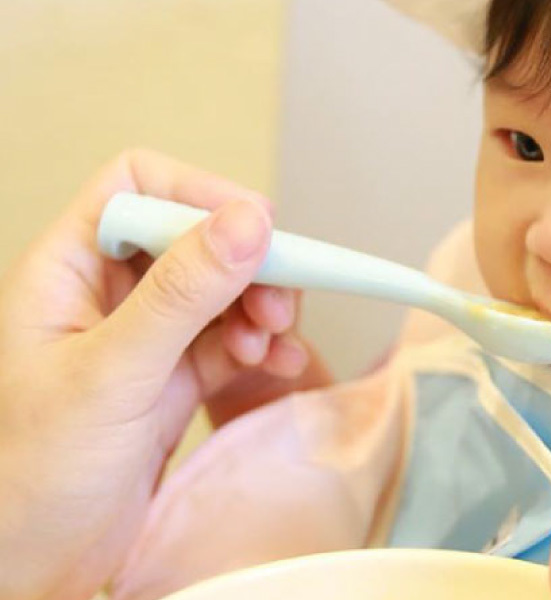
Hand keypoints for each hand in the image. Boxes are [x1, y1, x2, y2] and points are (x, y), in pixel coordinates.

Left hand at [0, 149, 330, 599]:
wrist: (34, 564)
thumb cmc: (31, 476)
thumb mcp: (111, 374)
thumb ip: (181, 295)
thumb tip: (245, 222)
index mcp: (67, 271)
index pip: (139, 188)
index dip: (199, 195)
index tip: (255, 229)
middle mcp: (107, 295)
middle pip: (195, 237)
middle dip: (245, 262)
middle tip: (277, 298)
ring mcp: (144, 338)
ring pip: (222, 289)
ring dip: (259, 306)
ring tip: (270, 338)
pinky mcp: (173, 380)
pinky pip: (232, 340)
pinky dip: (261, 346)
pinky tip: (274, 362)